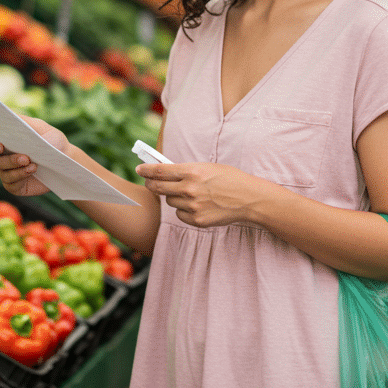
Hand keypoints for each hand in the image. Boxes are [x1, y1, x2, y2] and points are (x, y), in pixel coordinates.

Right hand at [0, 115, 68, 196]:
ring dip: (17, 169)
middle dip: (10, 160)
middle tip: (25, 158)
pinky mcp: (16, 186)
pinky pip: (11, 184)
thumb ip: (24, 122)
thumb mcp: (40, 128)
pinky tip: (32, 171)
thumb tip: (9, 119)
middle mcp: (4, 157)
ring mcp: (9, 172)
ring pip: (4, 173)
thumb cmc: (52, 141)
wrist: (66, 160)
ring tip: (33, 165)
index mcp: (7, 142)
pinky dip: (21, 177)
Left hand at [136, 162, 267, 227]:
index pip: (160, 171)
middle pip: (158, 188)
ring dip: (173, 197)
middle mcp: (189, 189)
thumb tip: (165, 172)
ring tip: (189, 194)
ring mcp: (192, 206)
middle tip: (150, 182)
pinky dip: (184, 210)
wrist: (249, 198)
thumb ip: (186, 170)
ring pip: (170, 202)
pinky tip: (197, 206)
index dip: (146, 170)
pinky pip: (180, 215)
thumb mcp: (208, 167)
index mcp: (192, 171)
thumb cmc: (230, 179)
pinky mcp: (197, 220)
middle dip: (152, 184)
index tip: (139, 169)